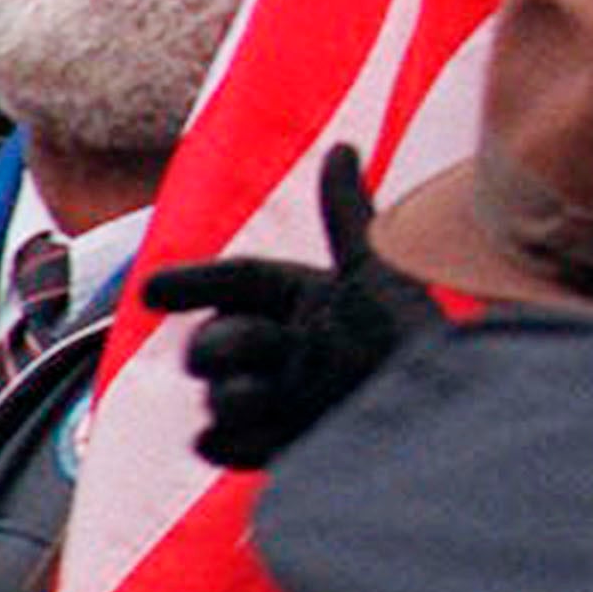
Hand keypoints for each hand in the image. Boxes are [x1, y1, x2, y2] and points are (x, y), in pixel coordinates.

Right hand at [143, 145, 444, 472]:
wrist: (441, 414)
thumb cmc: (411, 335)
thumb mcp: (377, 272)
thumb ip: (348, 214)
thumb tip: (340, 146)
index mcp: (304, 298)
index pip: (239, 281)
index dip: (195, 282)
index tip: (151, 290)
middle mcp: (286, 347)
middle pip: (220, 340)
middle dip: (215, 345)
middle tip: (212, 352)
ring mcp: (280, 397)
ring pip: (221, 394)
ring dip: (226, 392)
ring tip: (248, 393)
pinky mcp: (278, 446)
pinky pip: (226, 444)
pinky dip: (227, 442)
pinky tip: (226, 436)